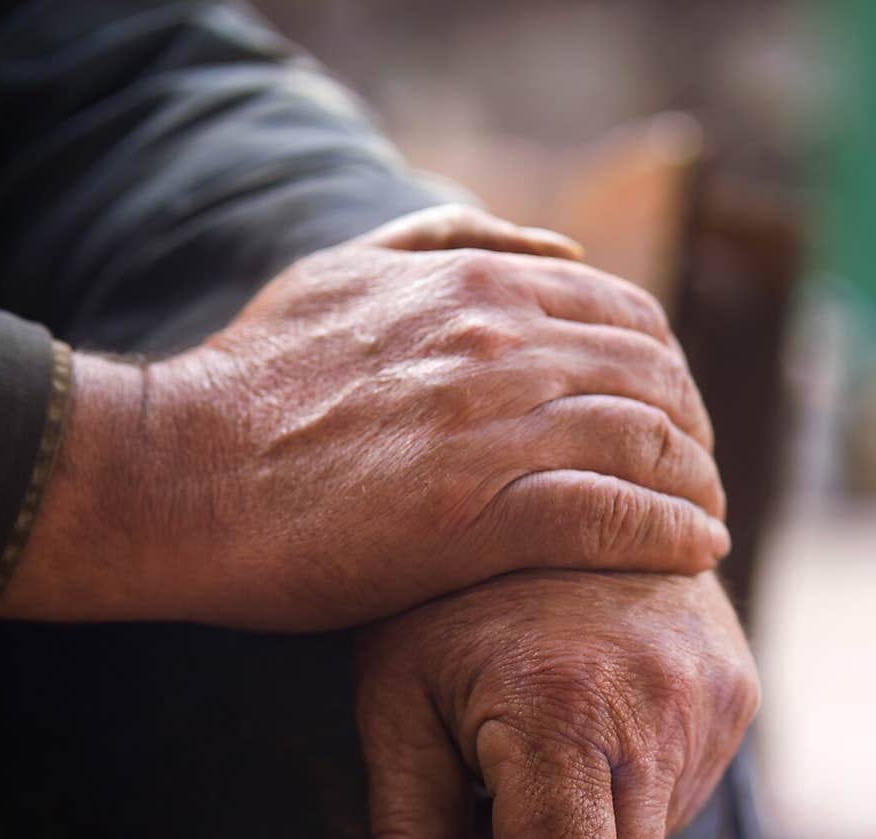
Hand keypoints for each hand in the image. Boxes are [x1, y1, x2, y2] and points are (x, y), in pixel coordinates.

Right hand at [2, 208, 725, 625]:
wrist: (180, 474)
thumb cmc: (250, 384)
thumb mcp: (339, 271)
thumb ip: (442, 241)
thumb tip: (547, 248)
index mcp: (472, 288)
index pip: (624, 316)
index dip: (665, 368)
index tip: (669, 413)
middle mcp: (498, 344)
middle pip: (651, 379)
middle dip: (692, 426)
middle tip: (697, 471)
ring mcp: (493, 428)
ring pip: (646, 444)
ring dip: (693, 482)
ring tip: (704, 515)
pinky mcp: (480, 515)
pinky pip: (614, 518)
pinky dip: (668, 533)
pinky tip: (691, 550)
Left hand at [355, 569, 758, 838]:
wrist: (558, 477)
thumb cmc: (450, 589)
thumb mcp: (399, 700)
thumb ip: (406, 833)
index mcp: (562, 711)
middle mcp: (658, 709)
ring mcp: (711, 700)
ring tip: (518, 778)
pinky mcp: (736, 693)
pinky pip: (678, 798)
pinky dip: (622, 811)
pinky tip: (577, 748)